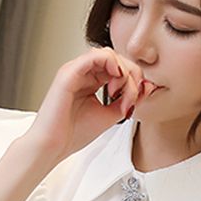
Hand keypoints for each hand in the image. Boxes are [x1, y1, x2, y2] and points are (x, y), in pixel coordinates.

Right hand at [28, 48, 158, 165]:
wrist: (53, 146)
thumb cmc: (73, 134)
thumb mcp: (110, 115)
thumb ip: (127, 100)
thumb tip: (147, 86)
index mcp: (91, 81)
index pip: (119, 68)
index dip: (133, 81)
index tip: (133, 102)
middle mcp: (82, 73)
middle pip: (116, 58)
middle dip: (131, 76)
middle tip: (130, 98)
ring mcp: (75, 70)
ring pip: (108, 54)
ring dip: (122, 71)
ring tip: (120, 92)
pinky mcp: (69, 73)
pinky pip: (94, 56)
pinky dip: (111, 64)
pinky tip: (115, 80)